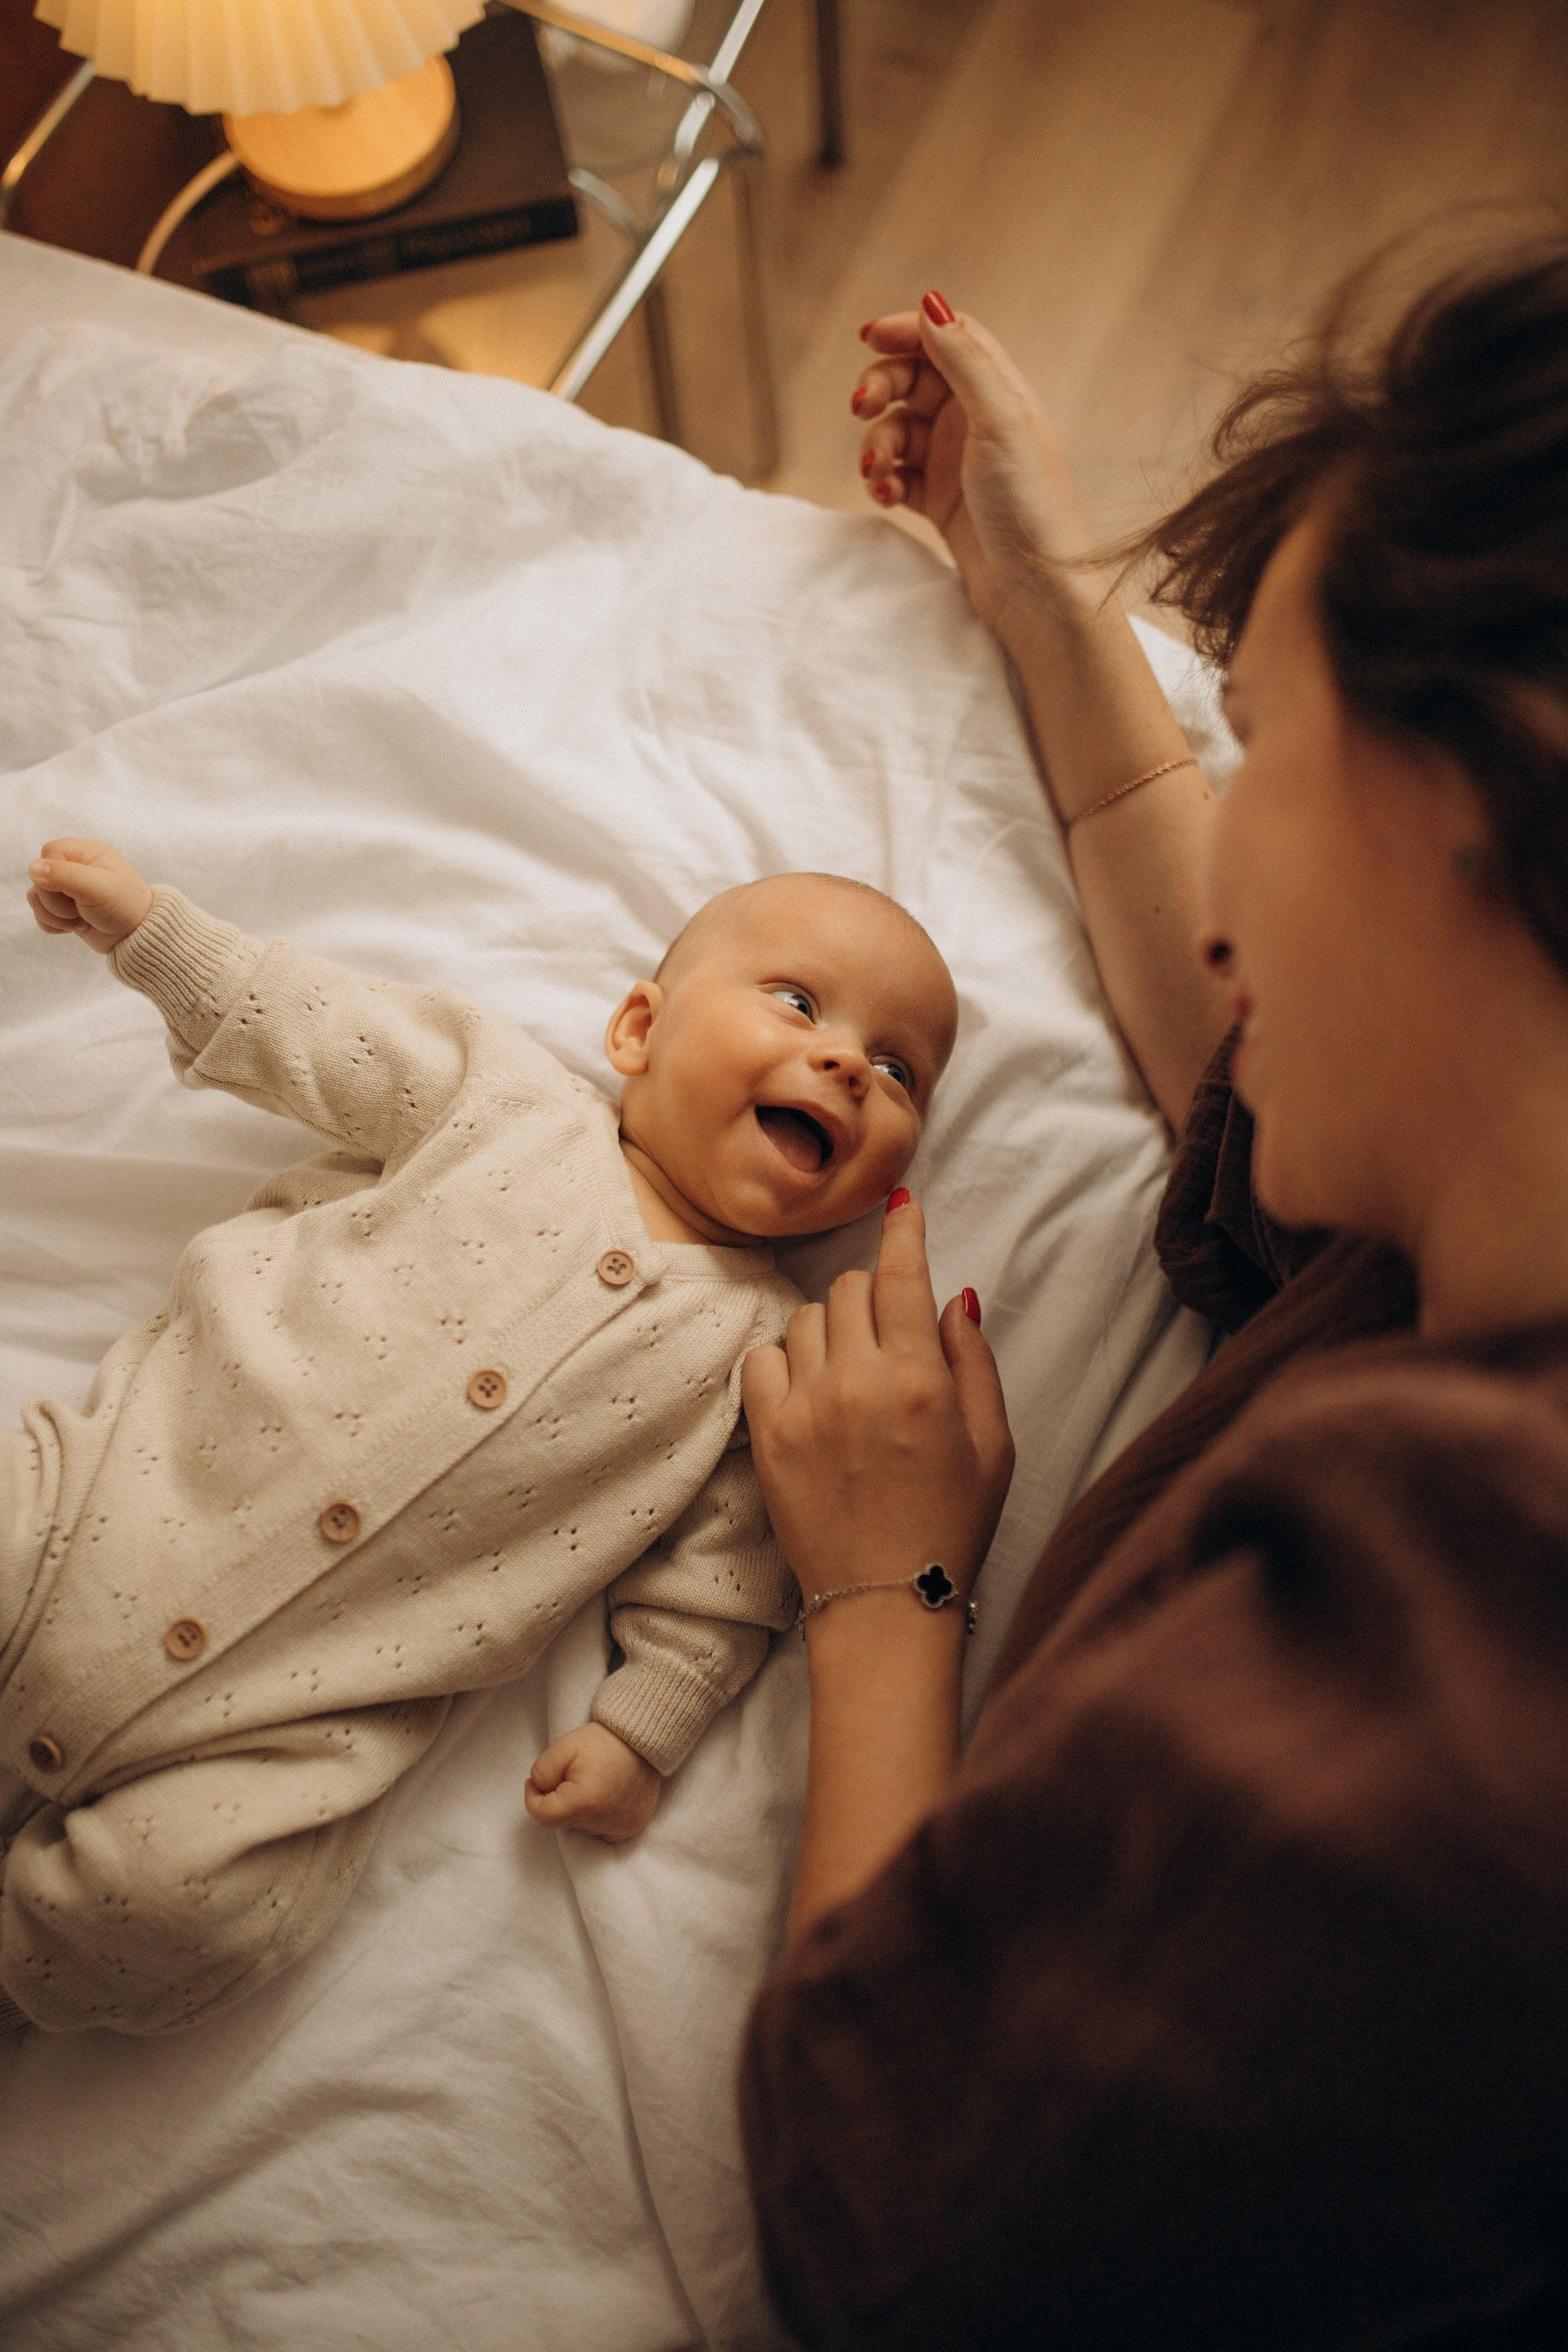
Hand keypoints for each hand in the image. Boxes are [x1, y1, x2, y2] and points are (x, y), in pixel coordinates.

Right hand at [28, 839, 153, 954]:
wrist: (137, 938)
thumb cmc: (125, 907)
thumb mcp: (98, 888)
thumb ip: (65, 875)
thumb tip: (33, 867)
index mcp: (85, 852)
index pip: (48, 853)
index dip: (54, 875)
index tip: (74, 891)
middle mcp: (74, 867)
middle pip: (38, 878)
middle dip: (57, 902)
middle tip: (83, 910)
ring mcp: (66, 889)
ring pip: (36, 898)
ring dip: (56, 916)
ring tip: (83, 920)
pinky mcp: (62, 909)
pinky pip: (40, 914)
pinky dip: (54, 925)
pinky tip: (76, 927)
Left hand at [525, 1721, 660, 1842]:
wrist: (642, 1738)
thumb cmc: (601, 1742)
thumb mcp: (562, 1747)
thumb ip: (541, 1772)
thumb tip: (539, 1791)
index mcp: (583, 1803)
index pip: (542, 1816)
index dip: (533, 1797)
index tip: (538, 1781)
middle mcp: (602, 1822)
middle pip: (563, 1821)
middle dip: (559, 1800)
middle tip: (571, 1775)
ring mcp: (621, 1827)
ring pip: (582, 1827)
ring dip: (579, 1810)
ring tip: (592, 1782)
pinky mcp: (633, 1826)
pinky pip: (603, 1830)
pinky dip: (598, 1817)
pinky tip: (604, 1795)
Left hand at [741, 1194, 1013, 1614]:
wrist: (885, 1600)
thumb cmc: (950, 1524)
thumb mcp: (993, 1444)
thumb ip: (974, 1362)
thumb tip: (954, 1296)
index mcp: (920, 1381)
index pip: (902, 1275)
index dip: (903, 1230)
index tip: (900, 1205)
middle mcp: (858, 1384)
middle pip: (851, 1289)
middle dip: (874, 1295)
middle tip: (888, 1335)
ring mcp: (805, 1408)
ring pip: (807, 1318)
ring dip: (832, 1329)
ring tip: (851, 1374)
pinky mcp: (767, 1435)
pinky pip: (764, 1359)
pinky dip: (786, 1362)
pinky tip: (810, 1391)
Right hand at [852, 298, 1098, 635]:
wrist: (1036, 593)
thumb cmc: (1029, 506)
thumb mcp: (1000, 420)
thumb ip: (965, 360)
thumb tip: (932, 304)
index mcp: (1000, 391)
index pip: (947, 338)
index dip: (908, 331)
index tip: (870, 337)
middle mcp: (977, 421)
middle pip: (913, 380)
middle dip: (881, 388)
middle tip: (860, 406)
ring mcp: (956, 463)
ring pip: (897, 430)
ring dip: (877, 445)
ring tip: (878, 473)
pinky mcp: (940, 503)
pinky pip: (897, 477)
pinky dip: (884, 482)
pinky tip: (888, 497)